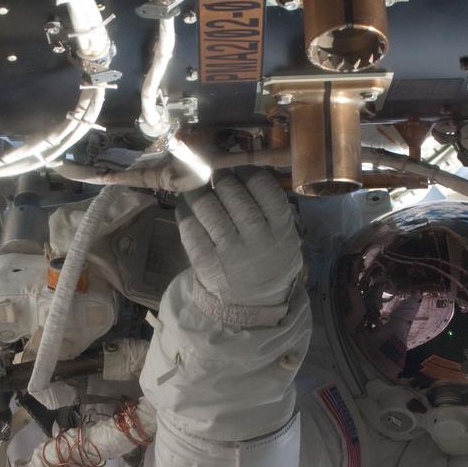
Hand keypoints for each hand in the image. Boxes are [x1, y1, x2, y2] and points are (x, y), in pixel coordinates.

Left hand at [176, 169, 301, 324]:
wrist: (255, 302)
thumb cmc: (268, 258)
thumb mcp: (283, 234)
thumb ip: (268, 205)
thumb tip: (239, 164)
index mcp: (281, 229)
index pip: (263, 187)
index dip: (246, 171)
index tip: (238, 169)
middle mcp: (257, 239)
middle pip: (232, 193)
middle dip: (219, 177)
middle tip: (213, 172)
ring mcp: (230, 252)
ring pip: (207, 206)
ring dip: (197, 190)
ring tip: (196, 185)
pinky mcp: (206, 263)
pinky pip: (189, 228)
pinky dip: (184, 211)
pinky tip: (186, 207)